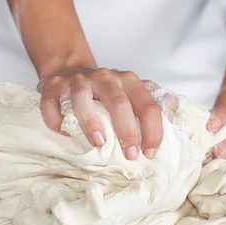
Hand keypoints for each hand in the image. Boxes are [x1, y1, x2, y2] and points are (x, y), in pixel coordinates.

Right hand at [37, 67, 177, 159]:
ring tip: (99, 143)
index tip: (151, 152)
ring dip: (91, 122)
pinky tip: (63, 133)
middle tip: (131, 155)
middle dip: (127, 131)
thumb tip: (173, 115)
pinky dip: (56, 120)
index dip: (153, 130)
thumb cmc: (106, 90)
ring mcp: (77, 81)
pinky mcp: (52, 87)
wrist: (69, 68)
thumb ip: (154, 102)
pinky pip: (52, 102)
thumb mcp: (133, 91)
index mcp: (128, 81)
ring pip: (83, 98)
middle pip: (119, 102)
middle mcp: (104, 77)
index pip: (148, 105)